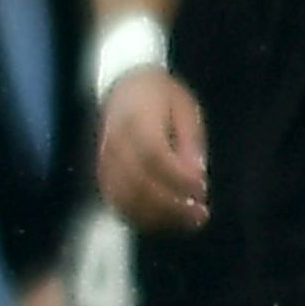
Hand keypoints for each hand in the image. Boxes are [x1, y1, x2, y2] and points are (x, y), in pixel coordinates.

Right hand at [96, 63, 208, 231]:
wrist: (124, 84)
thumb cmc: (160, 96)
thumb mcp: (185, 108)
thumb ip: (191, 142)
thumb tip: (197, 177)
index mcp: (137, 119)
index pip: (154, 156)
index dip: (178, 178)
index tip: (202, 188)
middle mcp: (115, 142)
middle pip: (138, 183)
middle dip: (172, 205)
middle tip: (200, 213)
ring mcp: (104, 160)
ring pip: (126, 199)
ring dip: (159, 216)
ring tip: (187, 221)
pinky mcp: (102, 174)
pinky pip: (117, 203)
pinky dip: (141, 217)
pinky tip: (165, 220)